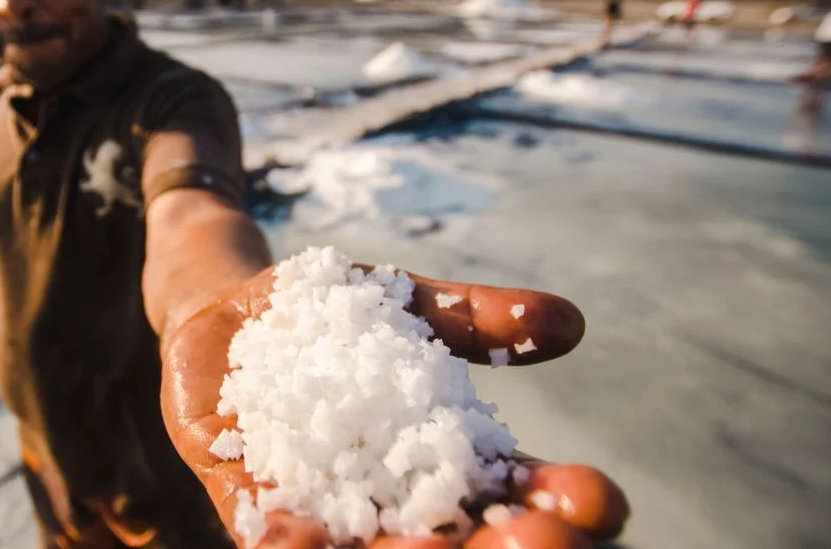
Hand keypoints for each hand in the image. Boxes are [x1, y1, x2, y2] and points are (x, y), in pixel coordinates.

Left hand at [160, 266, 628, 548]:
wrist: (229, 314)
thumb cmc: (329, 316)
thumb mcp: (404, 306)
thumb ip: (473, 318)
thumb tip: (568, 322)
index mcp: (438, 461)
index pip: (511, 493)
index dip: (557, 501)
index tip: (601, 499)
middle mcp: (387, 500)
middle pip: (454, 542)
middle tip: (541, 543)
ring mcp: (321, 507)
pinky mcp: (250, 502)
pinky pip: (270, 537)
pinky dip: (292, 544)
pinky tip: (303, 538)